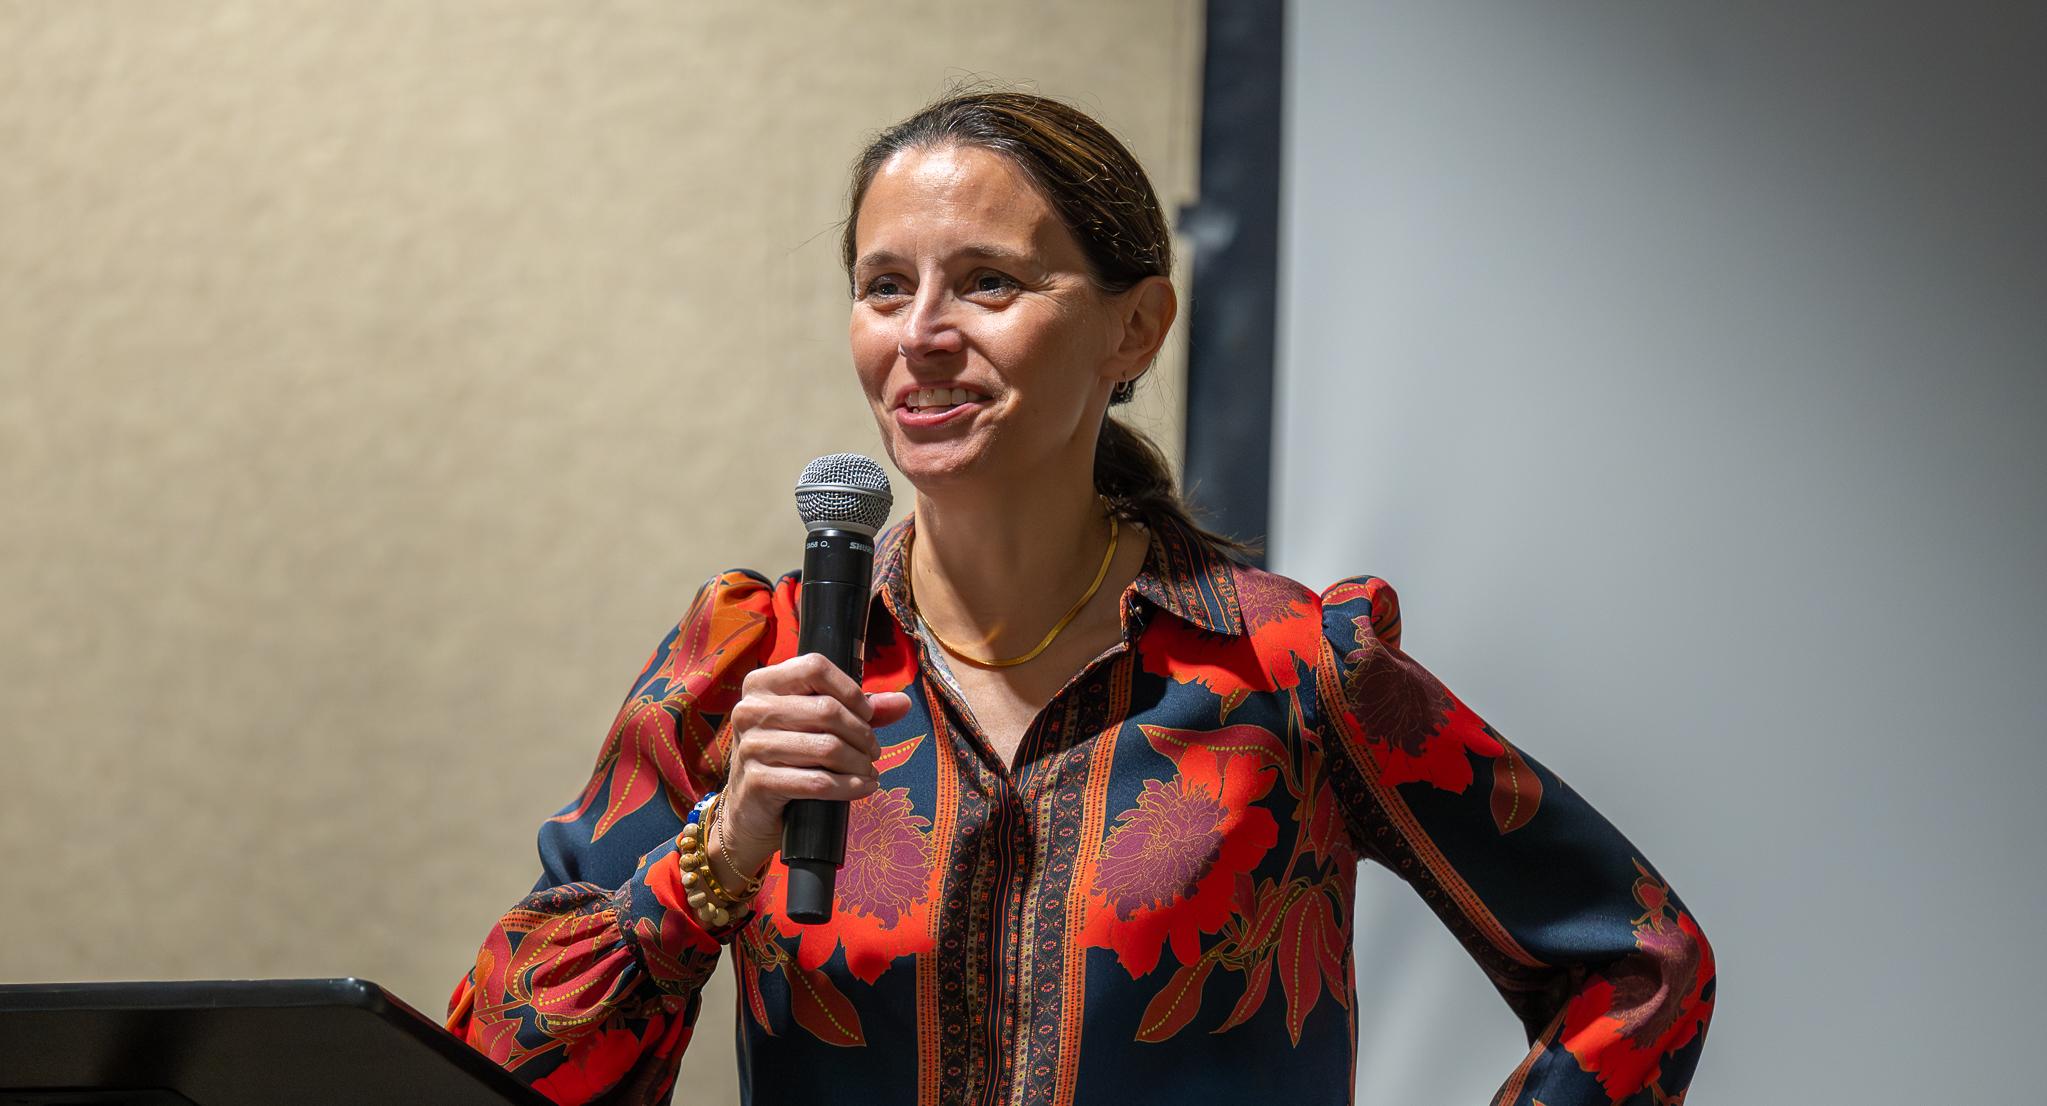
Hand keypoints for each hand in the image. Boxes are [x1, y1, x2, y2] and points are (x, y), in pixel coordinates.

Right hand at [712, 653, 913, 884]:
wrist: (749, 811)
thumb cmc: (787, 759)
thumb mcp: (816, 727)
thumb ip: (857, 710)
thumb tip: (903, 702)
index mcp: (762, 684)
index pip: (815, 667)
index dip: (850, 690)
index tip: (867, 714)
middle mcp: (750, 710)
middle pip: (826, 709)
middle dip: (862, 733)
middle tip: (874, 750)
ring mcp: (751, 746)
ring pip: (826, 747)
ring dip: (859, 762)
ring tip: (869, 770)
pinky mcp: (757, 782)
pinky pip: (817, 782)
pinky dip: (849, 787)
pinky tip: (863, 787)